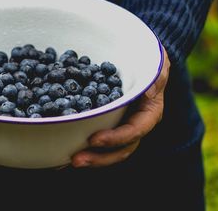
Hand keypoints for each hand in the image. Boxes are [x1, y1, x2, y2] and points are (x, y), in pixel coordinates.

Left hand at [72, 47, 169, 167]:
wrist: (138, 56)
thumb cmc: (148, 58)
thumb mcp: (155, 63)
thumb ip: (154, 76)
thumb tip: (146, 93)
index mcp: (149, 113)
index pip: (135, 131)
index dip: (115, 138)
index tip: (94, 139)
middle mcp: (135, 124)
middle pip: (121, 149)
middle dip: (99, 157)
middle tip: (76, 159)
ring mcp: (120, 127)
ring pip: (108, 151)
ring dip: (89, 158)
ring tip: (67, 161)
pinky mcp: (106, 125)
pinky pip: (95, 141)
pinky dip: (80, 147)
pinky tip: (61, 153)